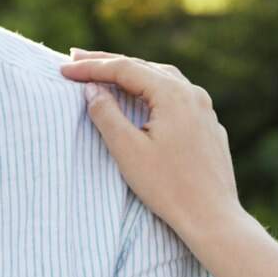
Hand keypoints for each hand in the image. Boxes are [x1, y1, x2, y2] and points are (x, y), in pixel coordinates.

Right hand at [59, 49, 246, 247]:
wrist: (213, 217)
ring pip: (163, 80)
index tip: (63, 69)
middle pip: (144, 68)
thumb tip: (92, 89)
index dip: (91, 67)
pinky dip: (152, 91)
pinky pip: (177, 98)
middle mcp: (192, 93)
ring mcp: (204, 109)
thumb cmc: (169, 187)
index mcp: (172, 93)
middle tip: (77, 59)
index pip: (124, 69)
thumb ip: (106, 114)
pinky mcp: (209, 126)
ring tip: (106, 73)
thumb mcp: (128, 150)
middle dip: (109, 64)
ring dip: (133, 74)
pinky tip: (143, 99)